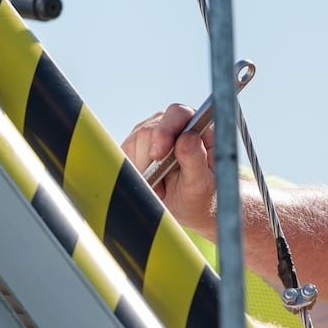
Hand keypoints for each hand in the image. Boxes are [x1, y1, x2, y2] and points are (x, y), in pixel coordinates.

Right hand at [122, 103, 215, 231]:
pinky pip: (125, 150)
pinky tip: (150, 183)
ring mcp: (155, 132)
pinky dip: (134, 170)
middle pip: (151, 128)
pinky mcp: (137, 144)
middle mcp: (176, 125)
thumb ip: (196, 159)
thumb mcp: (201, 184)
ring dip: (144, 168)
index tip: (157, 155)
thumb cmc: (200, 198)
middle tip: (159, 182)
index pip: (179, 114)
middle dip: (151, 157)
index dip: (165, 131)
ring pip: (136, 139)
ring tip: (161, 187)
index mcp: (199, 129)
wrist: (185, 212)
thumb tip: (187, 137)